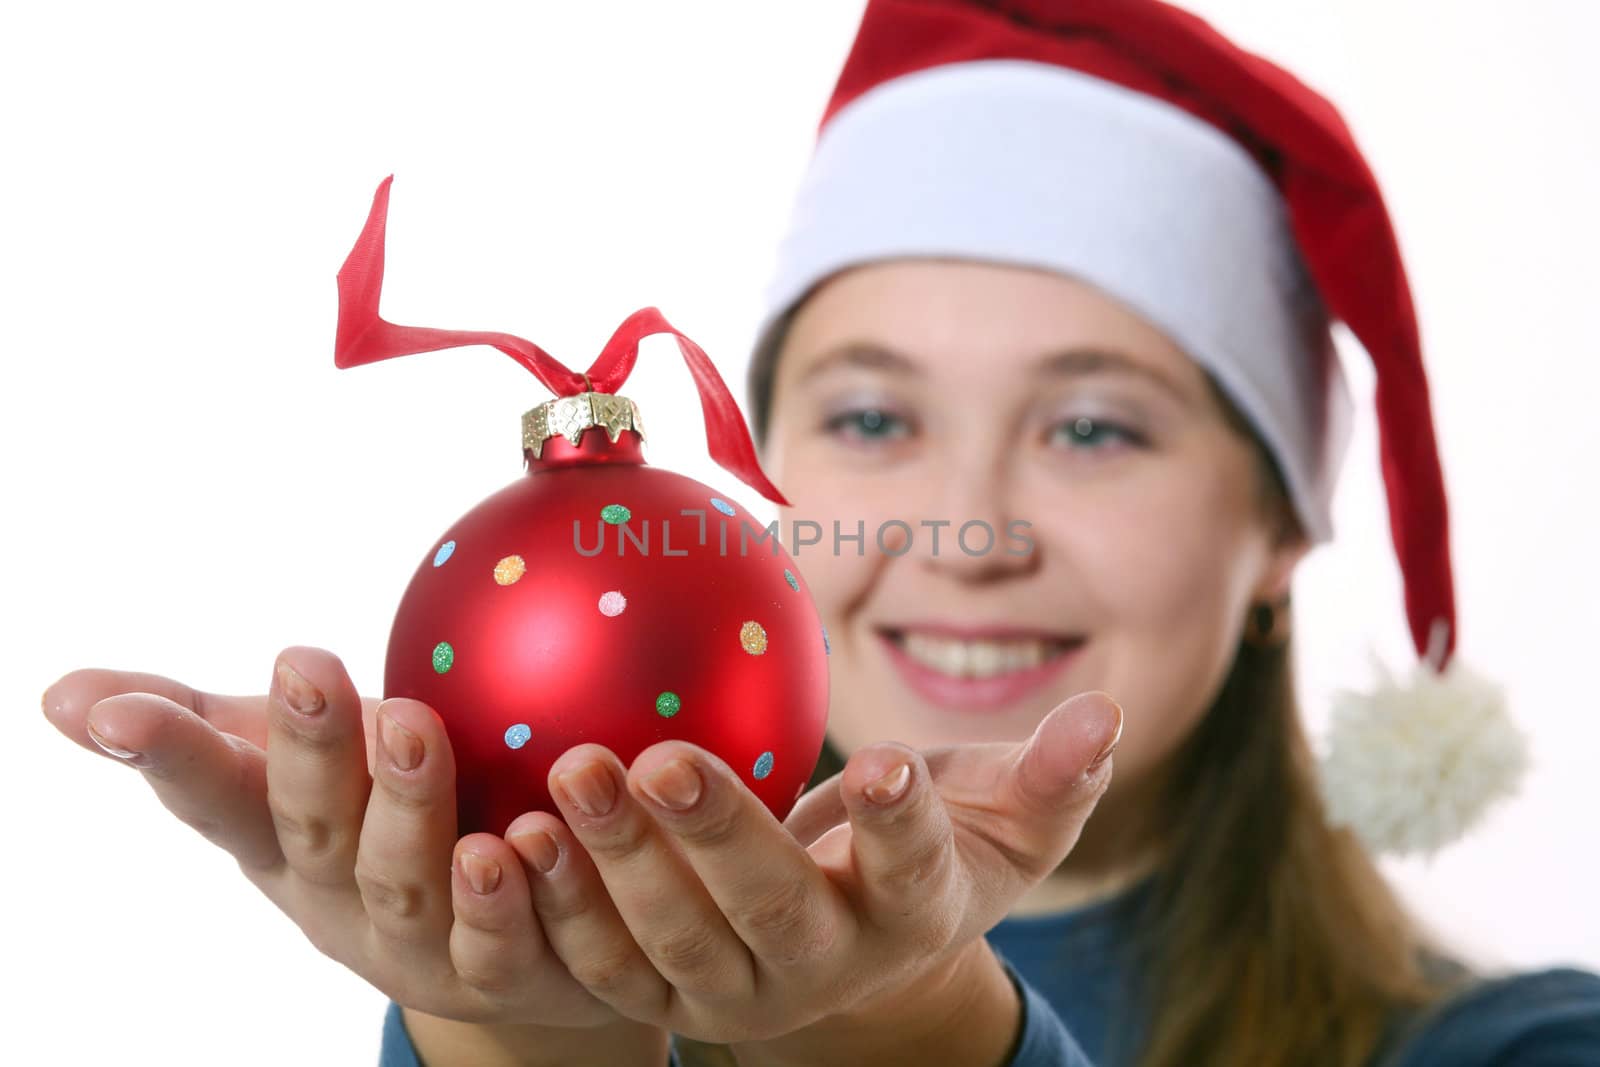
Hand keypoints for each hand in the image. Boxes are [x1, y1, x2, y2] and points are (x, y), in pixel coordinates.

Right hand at [39, 647, 632, 1029]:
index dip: (169, 758)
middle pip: (315, 829)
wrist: (500, 943)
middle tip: (308, 668)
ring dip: (408, 809)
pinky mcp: (501, 975)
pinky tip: (529, 835)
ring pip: (408, 885)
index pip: (214, 796)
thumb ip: (196, 726)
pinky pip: (508, 941)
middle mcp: (335, 902)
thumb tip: (63, 697)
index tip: (121, 715)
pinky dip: (515, 895)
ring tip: (415, 730)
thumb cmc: (377, 819)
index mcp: (277, 844)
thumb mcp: (289, 770)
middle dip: (309, 752)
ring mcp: (415, 948)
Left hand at [511, 690, 1121, 1045]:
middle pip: (773, 912)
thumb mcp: (1005, 816)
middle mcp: (827, 965)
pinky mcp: (670, 995)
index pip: (917, 870)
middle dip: (717, 839)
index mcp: (914, 912)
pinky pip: (608, 959)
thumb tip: (1107, 712)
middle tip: (661, 758)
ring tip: (572, 775)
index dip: (903, 826)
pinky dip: (562, 906)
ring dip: (618, 865)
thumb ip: (1052, 774)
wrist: (859, 941)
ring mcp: (741, 992)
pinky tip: (518, 829)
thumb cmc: (938, 848)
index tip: (887, 762)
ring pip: (674, 942)